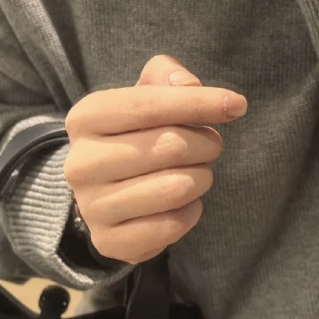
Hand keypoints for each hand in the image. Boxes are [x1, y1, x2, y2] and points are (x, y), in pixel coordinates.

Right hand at [64, 55, 247, 264]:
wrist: (104, 194)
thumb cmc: (135, 136)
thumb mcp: (144, 96)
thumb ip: (167, 77)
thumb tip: (189, 85)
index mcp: (85, 119)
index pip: (148, 105)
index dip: (199, 103)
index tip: (237, 105)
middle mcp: (81, 163)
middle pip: (171, 146)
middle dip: (206, 144)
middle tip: (209, 145)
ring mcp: (92, 206)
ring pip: (176, 188)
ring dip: (201, 178)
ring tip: (195, 173)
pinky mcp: (108, 241)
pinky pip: (172, 226)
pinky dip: (190, 213)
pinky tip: (182, 204)